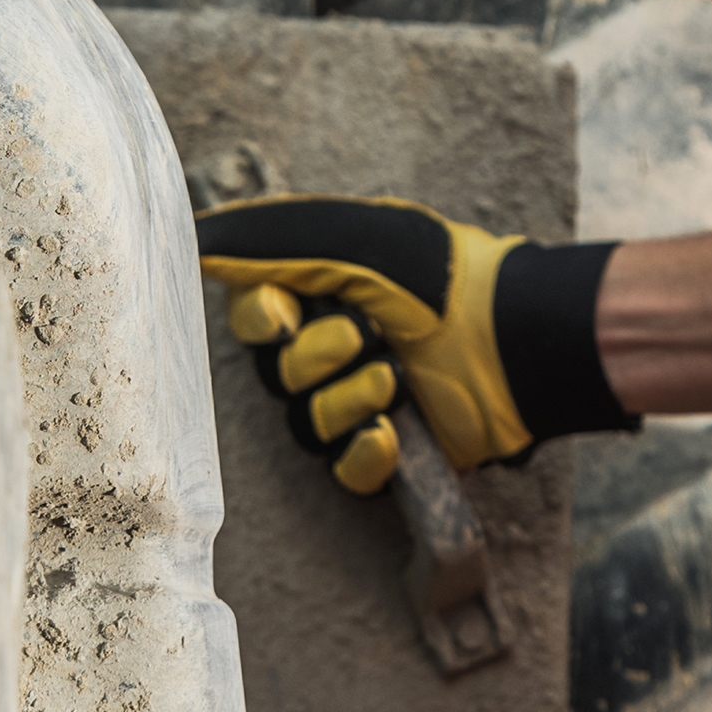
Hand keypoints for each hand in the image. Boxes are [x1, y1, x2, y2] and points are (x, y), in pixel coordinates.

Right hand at [194, 197, 628, 495]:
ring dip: (345, 402)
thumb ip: (269, 242)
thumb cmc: (441, 278)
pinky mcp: (385, 452)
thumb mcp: (353, 242)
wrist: (513, 340)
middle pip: (273, 375)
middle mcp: (329, 350)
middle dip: (314, 358)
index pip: (250, 318)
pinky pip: (342, 470)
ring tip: (393, 381)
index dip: (260, 321)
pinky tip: (391, 433)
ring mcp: (356, 403)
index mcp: (317, 295)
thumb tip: (198, 241)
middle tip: (361, 337)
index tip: (284, 312)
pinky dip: (364, 452)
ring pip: (305, 424)